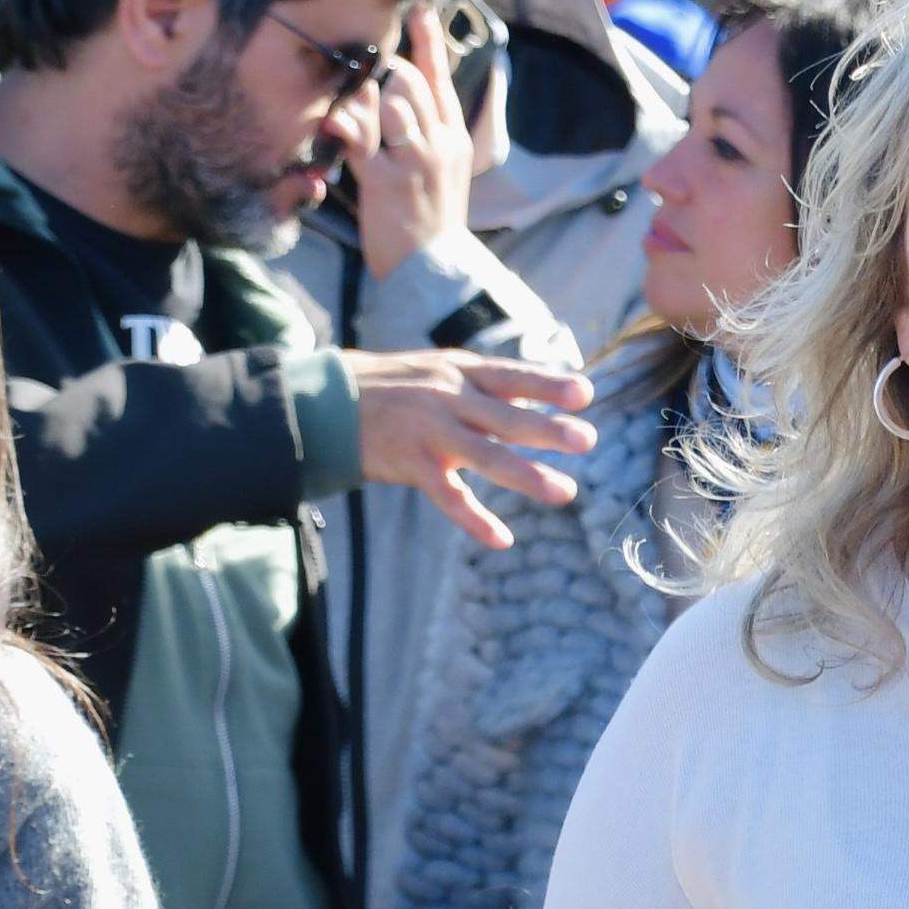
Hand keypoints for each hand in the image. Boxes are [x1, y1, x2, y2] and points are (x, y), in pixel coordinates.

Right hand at [349, 348, 596, 549]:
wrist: (321, 403)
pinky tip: (502, 538)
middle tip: (588, 439)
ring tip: (564, 492)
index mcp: (458, 371)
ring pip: (485, 455)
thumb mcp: (436, 370)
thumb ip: (481, 386)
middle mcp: (446, 397)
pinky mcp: (410, 463)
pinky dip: (475, 520)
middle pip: (506, 415)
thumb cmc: (389, 387)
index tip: (585, 393)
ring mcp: (429, 431)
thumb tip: (533, 397)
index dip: (547, 384)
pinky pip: (448, 496)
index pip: (510, 376)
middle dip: (547, 428)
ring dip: (526, 476)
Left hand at [350, 4, 477, 282]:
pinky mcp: (386, 182)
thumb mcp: (442, 170)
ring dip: (361, 99)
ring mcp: (415, 161)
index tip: (418, 8)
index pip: (440, 78)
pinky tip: (332, 124)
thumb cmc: (430, 220)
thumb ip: (426, 133)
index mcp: (452, 137)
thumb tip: (398, 100)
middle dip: (381, 75)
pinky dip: (343, 127)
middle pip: (408, 80)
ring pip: (390, 100)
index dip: (427, 40)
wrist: (435, 272)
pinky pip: (361, 139)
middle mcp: (438, 142)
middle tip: (362, 86)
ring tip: (348, 114)